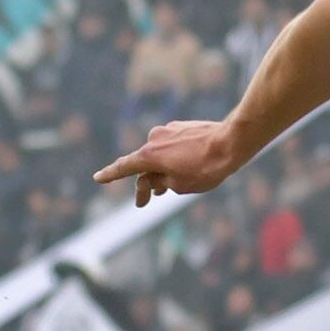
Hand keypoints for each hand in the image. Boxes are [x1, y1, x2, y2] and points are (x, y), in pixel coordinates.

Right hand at [95, 120, 243, 206]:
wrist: (231, 142)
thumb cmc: (206, 168)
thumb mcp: (180, 185)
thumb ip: (161, 183)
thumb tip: (154, 178)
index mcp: (149, 155)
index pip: (124, 167)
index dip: (110, 175)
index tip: (98, 178)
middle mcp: (154, 139)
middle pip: (144, 165)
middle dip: (145, 184)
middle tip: (143, 203)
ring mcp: (169, 130)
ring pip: (160, 156)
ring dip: (161, 171)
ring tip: (168, 188)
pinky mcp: (182, 127)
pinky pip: (173, 147)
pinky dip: (174, 159)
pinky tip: (188, 167)